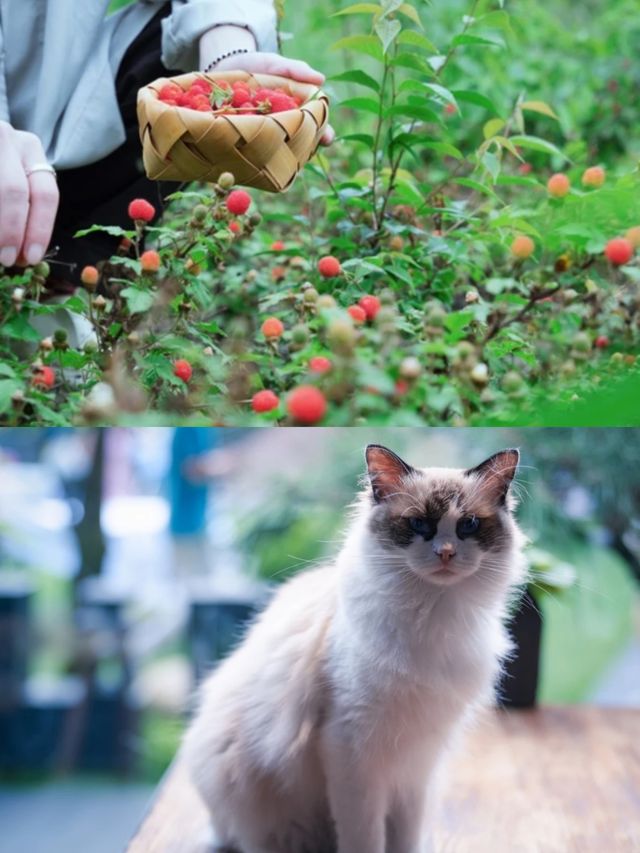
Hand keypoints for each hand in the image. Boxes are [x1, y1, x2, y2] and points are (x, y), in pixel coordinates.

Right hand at [0, 122, 58, 267]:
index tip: (31, 257)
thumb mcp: (16, 177)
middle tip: (7, 259)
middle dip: (12, 230)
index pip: (44, 194)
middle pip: (16, 192)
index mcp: (30, 149)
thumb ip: (25, 210)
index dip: (40, 230)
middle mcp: (8, 139)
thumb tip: (23, 256)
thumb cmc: (1, 168)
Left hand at [215, 52, 334, 145]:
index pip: (315, 125)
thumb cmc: (256, 66)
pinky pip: (252, 148)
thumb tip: (321, 79)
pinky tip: (255, 154)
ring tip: (282, 156)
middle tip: (309, 153)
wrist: (224, 68)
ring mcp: (264, 136)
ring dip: (280, 154)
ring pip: (278, 150)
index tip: (328, 138)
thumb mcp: (275, 64)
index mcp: (296, 111)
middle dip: (305, 149)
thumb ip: (295, 70)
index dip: (323, 132)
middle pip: (299, 142)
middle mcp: (282, 127)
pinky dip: (254, 150)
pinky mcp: (245, 139)